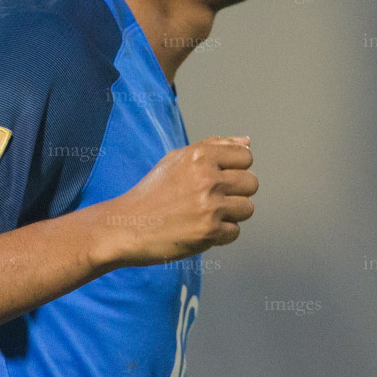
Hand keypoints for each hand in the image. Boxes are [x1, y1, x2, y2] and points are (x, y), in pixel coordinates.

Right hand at [95, 136, 256, 267]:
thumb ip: (214, 147)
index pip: (246, 157)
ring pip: (247, 208)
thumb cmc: (152, 192)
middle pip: (251, 183)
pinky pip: (235, 232)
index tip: (218, 179)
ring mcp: (210, 206)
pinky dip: (220, 234)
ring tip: (204, 215)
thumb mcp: (177, 160)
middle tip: (210, 200)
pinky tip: (199, 229)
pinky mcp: (209, 232)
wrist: (125, 226)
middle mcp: (207, 178)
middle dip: (235, 193)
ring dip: (230, 215)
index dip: (235, 169)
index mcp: (200, 156)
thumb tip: (247, 142)